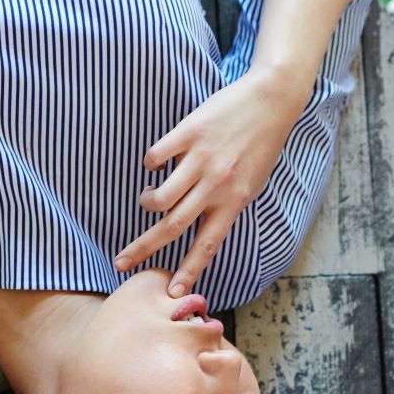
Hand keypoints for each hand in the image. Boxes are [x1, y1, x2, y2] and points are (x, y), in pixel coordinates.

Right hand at [114, 70, 309, 293]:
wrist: (271, 101)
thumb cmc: (262, 145)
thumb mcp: (253, 184)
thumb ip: (228, 206)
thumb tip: (203, 227)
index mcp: (234, 201)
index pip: (207, 244)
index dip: (189, 270)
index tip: (172, 291)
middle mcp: (217, 185)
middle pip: (173, 226)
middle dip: (144, 248)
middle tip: (122, 262)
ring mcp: (202, 159)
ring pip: (161, 196)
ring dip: (148, 203)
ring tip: (148, 200)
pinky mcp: (190, 133)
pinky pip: (157, 156)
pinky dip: (151, 165)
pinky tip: (155, 164)